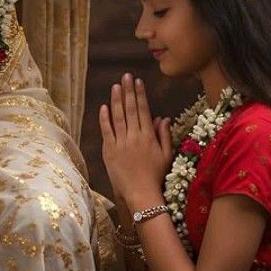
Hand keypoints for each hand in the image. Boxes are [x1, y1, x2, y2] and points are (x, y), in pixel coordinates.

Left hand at [99, 74, 172, 210]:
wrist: (141, 193)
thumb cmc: (156, 176)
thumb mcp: (166, 155)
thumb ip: (164, 135)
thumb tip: (162, 117)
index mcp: (148, 136)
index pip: (143, 110)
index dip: (140, 94)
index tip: (138, 81)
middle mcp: (134, 136)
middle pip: (130, 109)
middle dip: (128, 91)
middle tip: (126, 76)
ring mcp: (121, 143)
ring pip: (118, 117)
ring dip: (116, 100)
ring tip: (115, 86)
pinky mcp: (109, 151)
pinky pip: (106, 131)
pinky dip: (104, 119)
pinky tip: (104, 107)